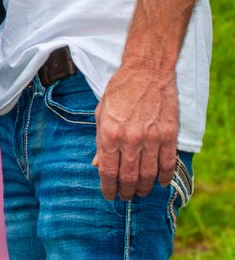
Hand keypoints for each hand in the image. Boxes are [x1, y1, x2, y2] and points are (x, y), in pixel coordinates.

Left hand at [93, 62, 178, 200]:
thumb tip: (97, 163)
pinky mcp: (169, 135)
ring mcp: (152, 138)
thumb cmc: (120, 89)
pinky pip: (168, 164)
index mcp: (110, 132)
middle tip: (125, 196)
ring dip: (144, 188)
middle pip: (129, 177)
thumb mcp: (101, 111)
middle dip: (126, 191)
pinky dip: (164, 177)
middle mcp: (130, 139)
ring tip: (140, 192)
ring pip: (148, 175)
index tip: (109, 194)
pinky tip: (160, 182)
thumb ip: (100, 140)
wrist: (146, 70)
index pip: (108, 171)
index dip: (108, 187)